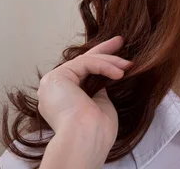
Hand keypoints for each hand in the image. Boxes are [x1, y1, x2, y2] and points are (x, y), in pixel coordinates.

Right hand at [37, 36, 131, 153]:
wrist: (86, 139)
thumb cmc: (97, 130)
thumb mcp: (99, 103)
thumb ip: (97, 90)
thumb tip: (105, 78)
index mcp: (62, 99)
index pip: (82, 73)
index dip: (101, 60)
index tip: (118, 51)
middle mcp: (53, 90)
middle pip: (81, 62)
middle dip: (103, 50)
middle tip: (120, 40)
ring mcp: (52, 83)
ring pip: (85, 62)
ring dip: (110, 62)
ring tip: (128, 66)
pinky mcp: (56, 78)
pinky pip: (85, 64)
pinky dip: (104, 65)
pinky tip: (118, 73)